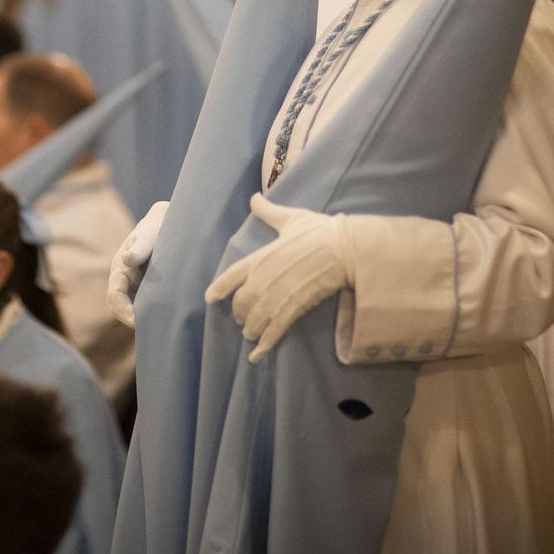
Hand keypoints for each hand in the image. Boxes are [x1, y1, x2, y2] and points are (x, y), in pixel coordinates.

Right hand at [108, 201, 168, 327]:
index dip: (123, 309)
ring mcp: (134, 285)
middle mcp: (124, 279)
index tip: (135, 319)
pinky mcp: (146, 289)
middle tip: (148, 330)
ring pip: (130, 309)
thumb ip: (140, 246)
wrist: (166, 224)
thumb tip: (127, 260)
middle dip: (129, 319)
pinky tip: (163, 321)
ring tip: (157, 329)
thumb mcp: (149, 234)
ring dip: (139, 319)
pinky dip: (148, 315)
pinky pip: (143, 306)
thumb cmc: (156, 228)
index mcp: (120, 268)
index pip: (115, 294)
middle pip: (119, 307)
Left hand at [205, 194, 348, 361]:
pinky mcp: (293, 308)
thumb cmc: (318, 231)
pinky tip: (257, 356)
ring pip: (255, 320)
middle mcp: (263, 279)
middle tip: (242, 320)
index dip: (220, 288)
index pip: (231, 275)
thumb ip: (269, 212)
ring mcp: (277, 295)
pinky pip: (274, 330)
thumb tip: (254, 197)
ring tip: (251, 336)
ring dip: (251, 330)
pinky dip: (264, 345)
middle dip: (240, 314)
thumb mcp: (291, 218)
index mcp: (260, 257)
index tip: (210, 298)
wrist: (342, 249)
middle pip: (241, 303)